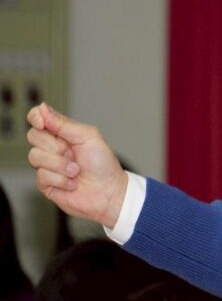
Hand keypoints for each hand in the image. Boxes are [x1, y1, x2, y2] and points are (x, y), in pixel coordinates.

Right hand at [26, 103, 128, 228]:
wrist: (108, 192)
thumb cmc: (103, 164)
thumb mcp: (88, 137)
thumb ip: (64, 124)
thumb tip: (42, 108)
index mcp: (63, 133)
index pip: (39, 118)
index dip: (36, 117)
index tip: (43, 123)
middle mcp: (52, 147)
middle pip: (33, 136)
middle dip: (55, 146)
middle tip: (73, 154)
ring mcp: (47, 165)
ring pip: (34, 157)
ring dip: (60, 165)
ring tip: (76, 171)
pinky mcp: (45, 183)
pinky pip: (41, 176)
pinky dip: (61, 180)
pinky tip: (73, 183)